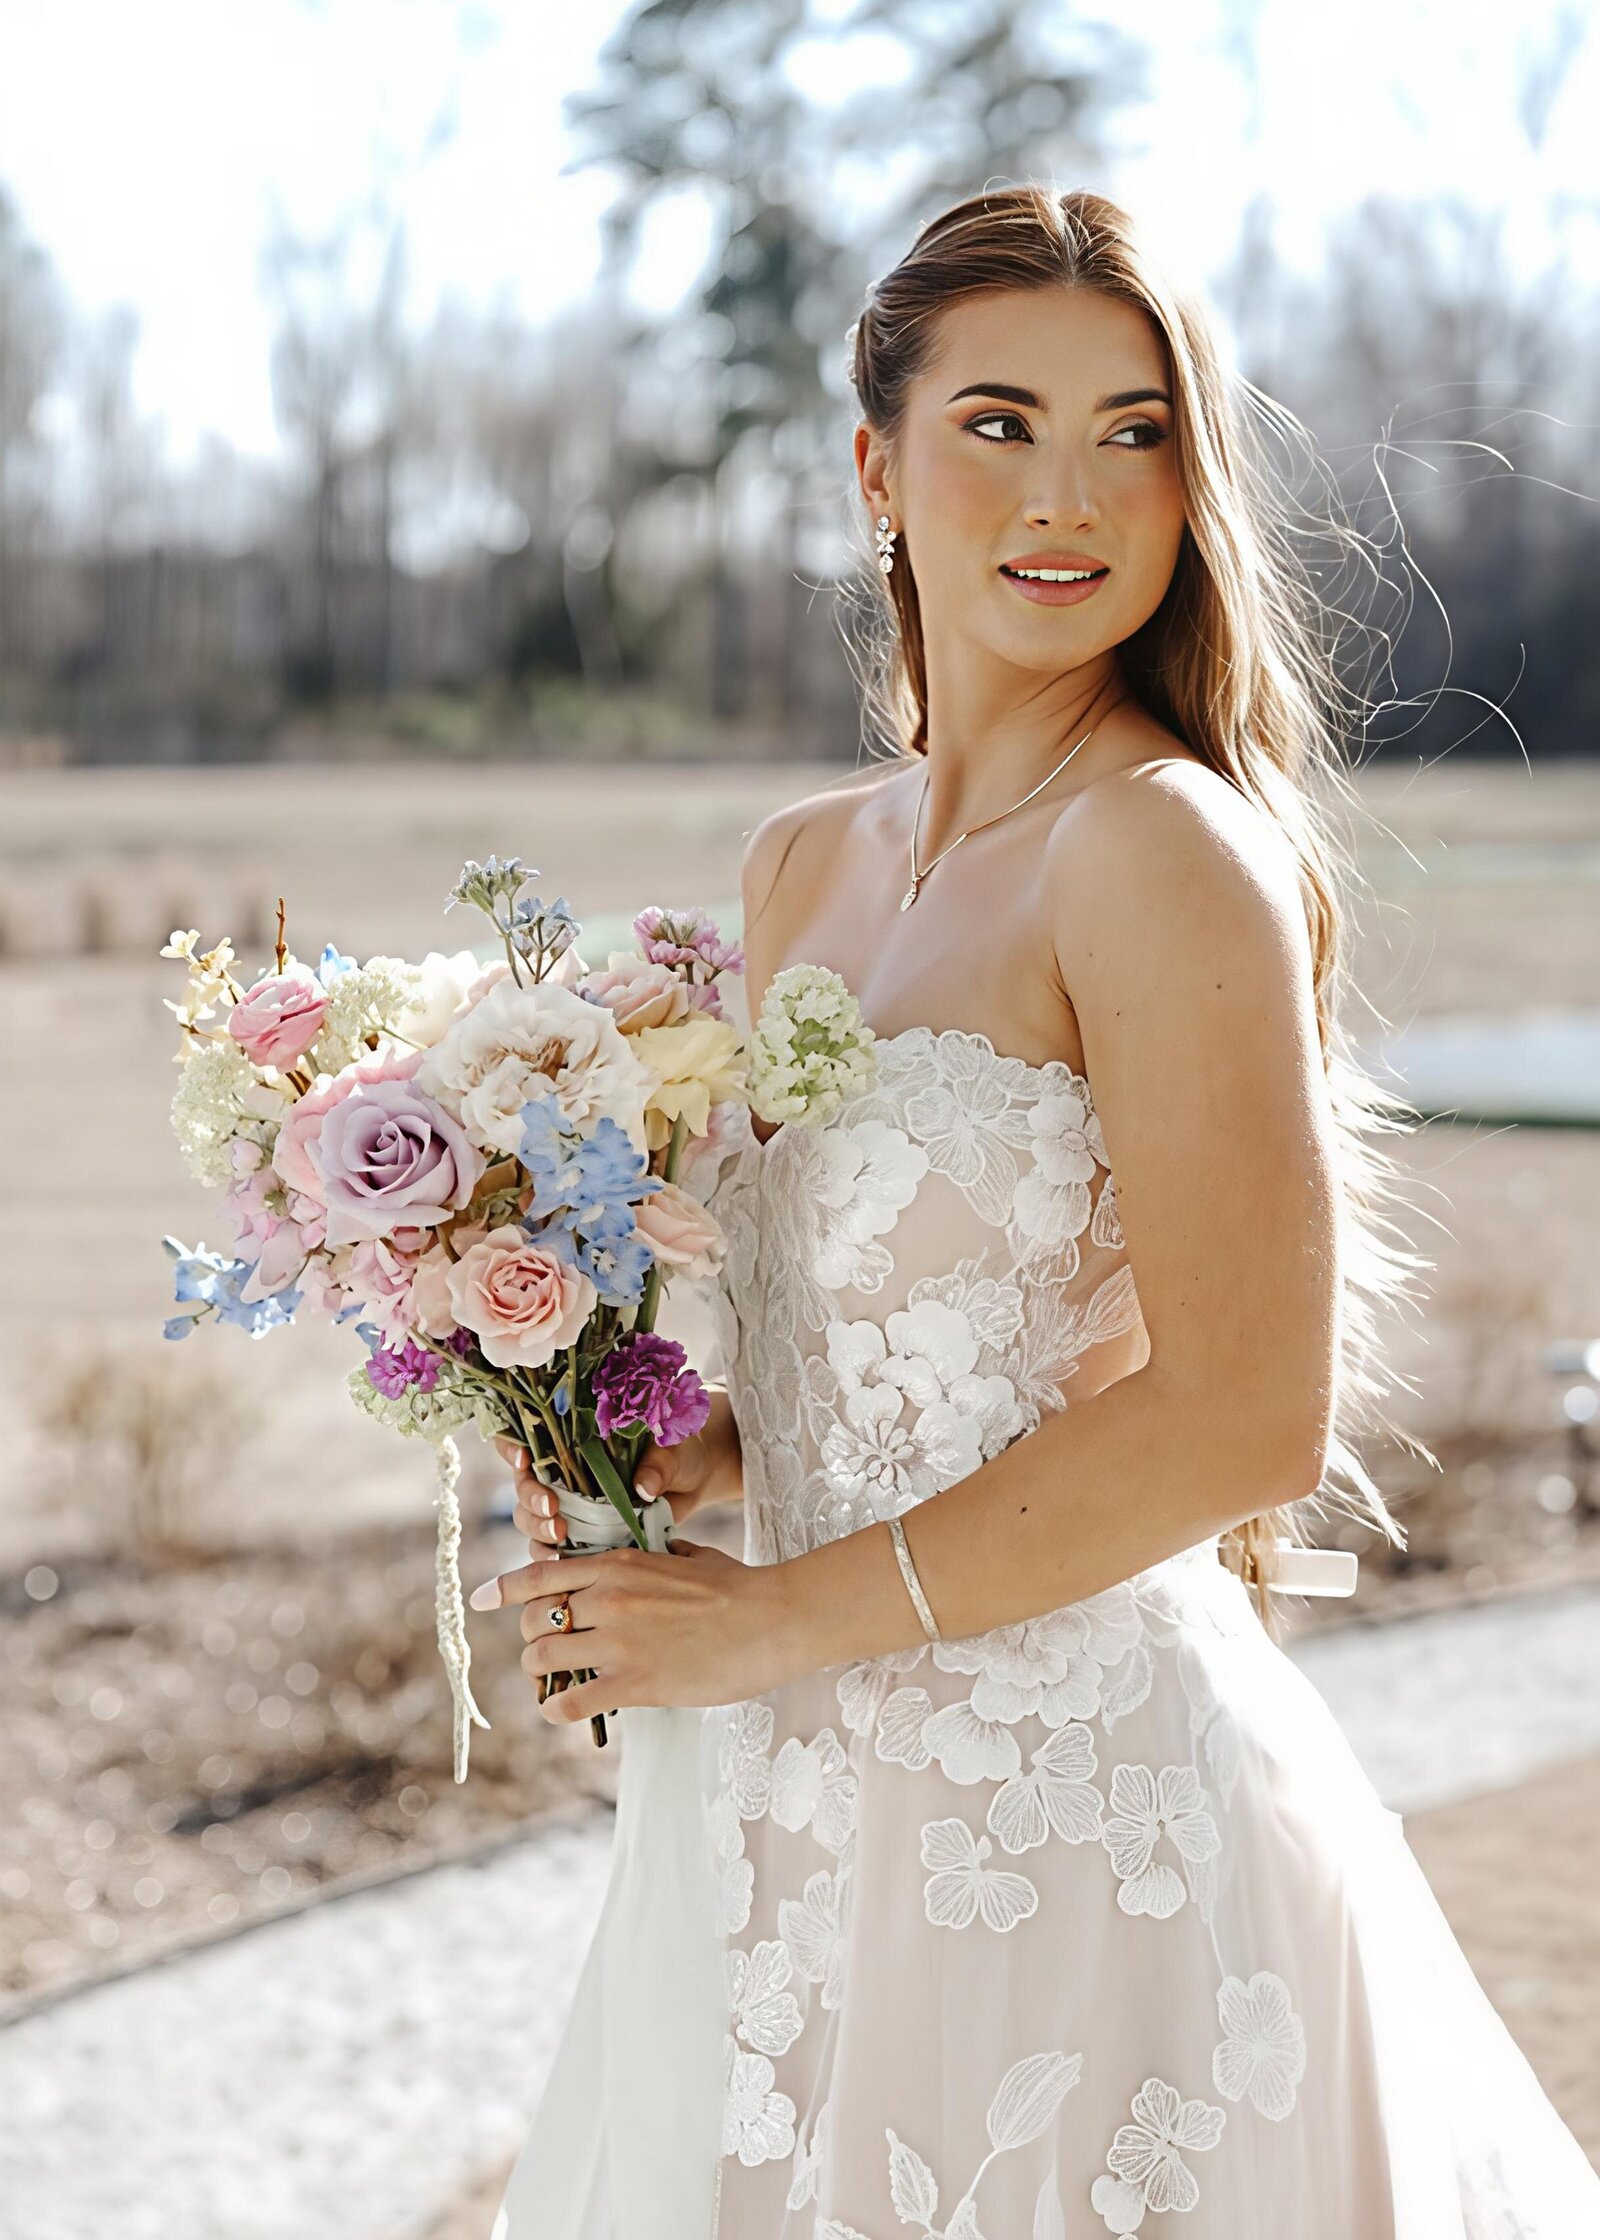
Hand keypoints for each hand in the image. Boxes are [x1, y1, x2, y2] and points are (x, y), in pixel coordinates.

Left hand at [470, 1539, 799, 1722]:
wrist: (771, 1620)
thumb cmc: (738, 1587)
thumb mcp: (688, 1556)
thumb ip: (656, 1557)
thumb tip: (652, 1556)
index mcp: (618, 1563)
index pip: (542, 1573)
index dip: (504, 1588)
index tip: (481, 1600)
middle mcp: (608, 1597)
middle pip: (536, 1618)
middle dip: (534, 1637)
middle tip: (546, 1653)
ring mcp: (617, 1640)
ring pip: (544, 1657)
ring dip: (543, 1671)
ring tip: (558, 1680)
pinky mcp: (633, 1682)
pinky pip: (570, 1700)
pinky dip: (558, 1709)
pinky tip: (565, 1711)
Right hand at [492, 1390, 741, 1549]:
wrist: (698, 1476)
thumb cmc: (679, 1449)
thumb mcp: (670, 1447)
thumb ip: (655, 1464)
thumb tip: (643, 1488)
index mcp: (573, 1438)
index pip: (524, 1436)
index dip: (511, 1447)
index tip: (524, 1459)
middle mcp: (565, 1471)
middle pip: (523, 1486)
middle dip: (530, 1500)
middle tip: (553, 1510)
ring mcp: (573, 1505)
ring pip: (532, 1520)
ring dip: (538, 1530)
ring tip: (560, 1536)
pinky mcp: (587, 1534)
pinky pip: (557, 1550)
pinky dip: (554, 1558)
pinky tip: (562, 1563)